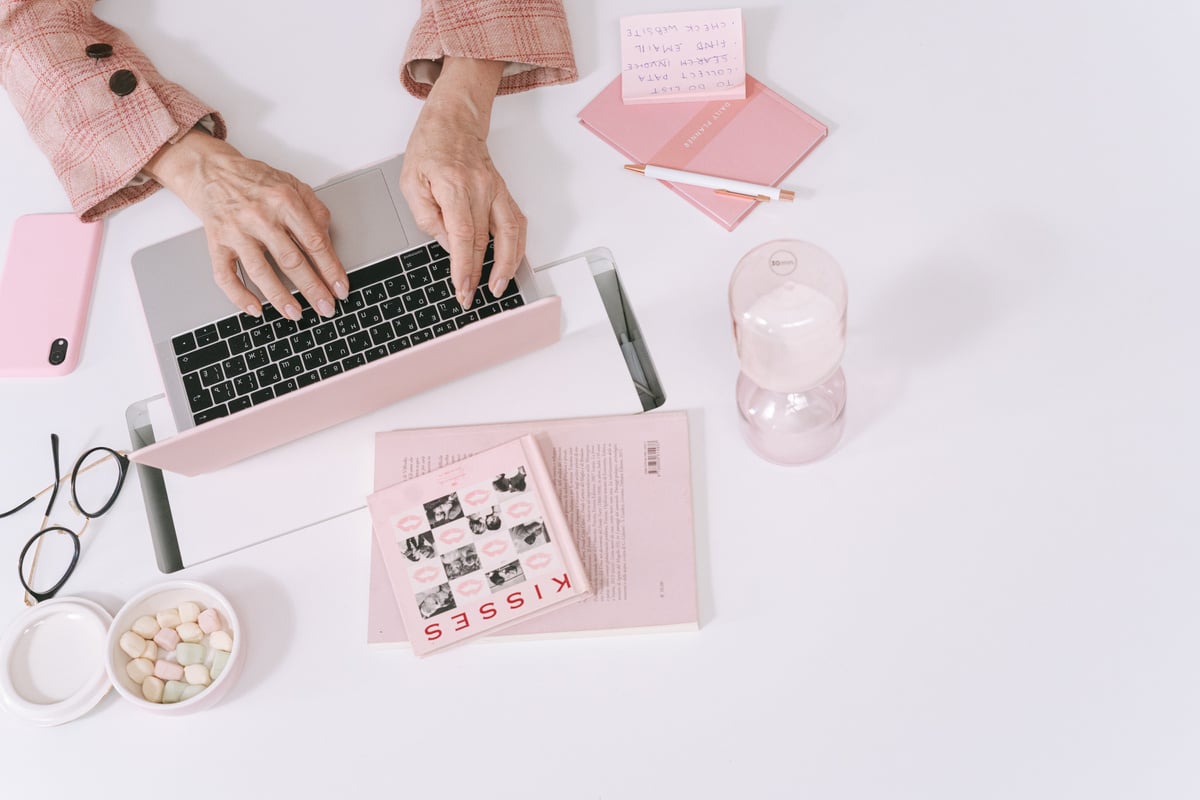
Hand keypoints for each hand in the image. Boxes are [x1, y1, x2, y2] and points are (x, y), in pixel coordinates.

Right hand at [144, 130, 347, 318]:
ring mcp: (236, 232)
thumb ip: (315, 210)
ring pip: (261, 272)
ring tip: (296, 314)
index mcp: (283, 201)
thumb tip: (327, 241)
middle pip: (291, 261)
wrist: (210, 171)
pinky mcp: (216, 243)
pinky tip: (256, 309)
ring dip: (280, 297)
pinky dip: (240, 296)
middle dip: (312, 289)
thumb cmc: (254, 180)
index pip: (314, 242)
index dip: (330, 268)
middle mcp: (259, 217)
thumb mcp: (292, 184)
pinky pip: (225, 275)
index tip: (340, 287)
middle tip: (326, 308)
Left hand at [400, 57, 525, 309]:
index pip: (463, 235)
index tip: (462, 287)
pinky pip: (516, 223)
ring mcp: (495, 190)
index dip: (464, 266)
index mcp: (454, 186)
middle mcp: (480, 189)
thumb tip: (448, 244)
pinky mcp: (503, 192)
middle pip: (486, 240)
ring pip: (511, 233)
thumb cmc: (430, 147)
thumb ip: (427, 216)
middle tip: (471, 296)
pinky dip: (517, 246)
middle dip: (479, 274)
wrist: (455, 119)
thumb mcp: (411, 182)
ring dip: (507, 264)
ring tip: (499, 286)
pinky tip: (511, 262)